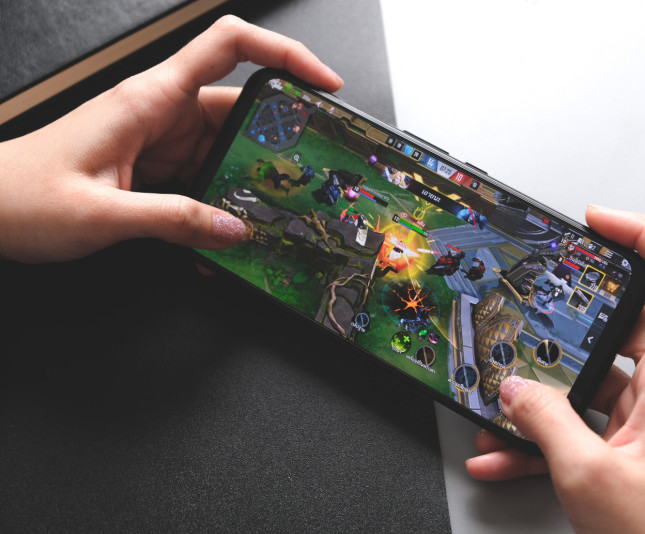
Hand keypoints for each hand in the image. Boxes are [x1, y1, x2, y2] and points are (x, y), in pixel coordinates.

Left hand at [0, 16, 342, 262]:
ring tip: (272, 214)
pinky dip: (221, 203)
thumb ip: (174, 220)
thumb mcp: (102, 214)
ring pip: (227, 149)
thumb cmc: (20, 196)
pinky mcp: (156, 169)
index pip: (228, 46)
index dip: (283, 54)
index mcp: (148, 99)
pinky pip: (204, 178)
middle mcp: (159, 113)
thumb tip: (234, 228)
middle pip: (239, 108)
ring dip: (250, 180)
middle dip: (277, 140)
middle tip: (307, 174)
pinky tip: (226, 232)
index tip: (321, 82)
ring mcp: (160, 141)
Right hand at [465, 206, 644, 532]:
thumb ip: (546, 422)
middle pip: (622, 321)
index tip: (598, 222)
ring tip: (503, 399)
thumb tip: (514, 390)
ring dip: (546, 390)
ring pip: (593, 377)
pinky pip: (584, 422)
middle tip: (529, 309)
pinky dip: (545, 434)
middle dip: (567, 319)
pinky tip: (505, 452)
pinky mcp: (635, 445)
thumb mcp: (592, 475)